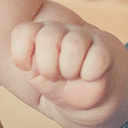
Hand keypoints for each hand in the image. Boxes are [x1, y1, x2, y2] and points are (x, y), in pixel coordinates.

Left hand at [12, 17, 127, 127]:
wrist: (88, 98)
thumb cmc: (58, 84)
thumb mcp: (36, 78)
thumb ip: (30, 65)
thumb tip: (37, 59)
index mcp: (38, 33)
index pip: (23, 32)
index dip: (23, 58)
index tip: (33, 71)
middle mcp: (60, 29)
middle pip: (47, 37)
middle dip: (48, 67)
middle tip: (55, 76)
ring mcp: (83, 36)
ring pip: (73, 45)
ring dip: (70, 70)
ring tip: (72, 76)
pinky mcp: (104, 49)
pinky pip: (96, 57)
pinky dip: (90, 74)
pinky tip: (89, 76)